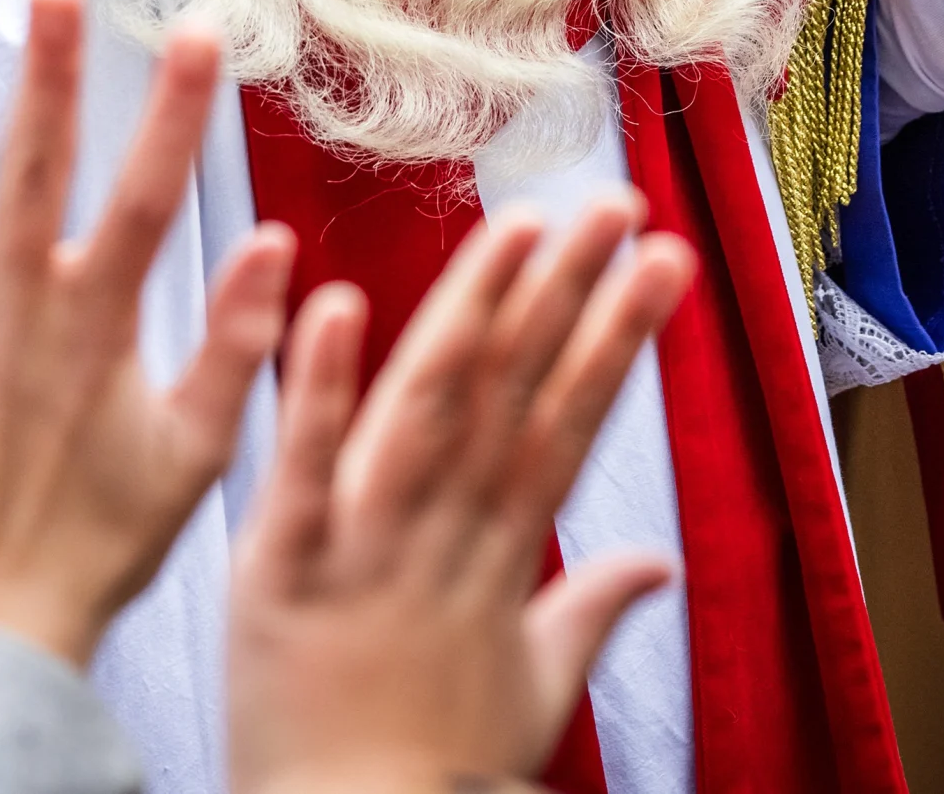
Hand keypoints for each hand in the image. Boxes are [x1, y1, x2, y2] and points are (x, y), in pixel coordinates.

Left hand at [0, 0, 295, 670]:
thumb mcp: (193, 456)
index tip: (193, 29)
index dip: (172, 109)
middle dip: (48, 67)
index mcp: (95, 324)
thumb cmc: (93, 546)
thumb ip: (237, 346)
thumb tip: (276, 245)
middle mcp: (9, 307)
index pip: (145, 193)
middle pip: (35, 165)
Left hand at [227, 197, 695, 793]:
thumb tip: (658, 564)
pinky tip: (337, 303)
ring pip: (429, 410)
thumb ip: (590, 611)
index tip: (664, 263)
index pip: (569, 423)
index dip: (619, 339)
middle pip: (517, 397)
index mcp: (500, 559)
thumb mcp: (530, 693)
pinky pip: (302, 467)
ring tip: (518, 227)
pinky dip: (320, 388)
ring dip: (474, 310)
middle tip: (618, 207)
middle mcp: (444, 539)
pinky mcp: (279, 568)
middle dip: (572, 295)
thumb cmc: (429, 779)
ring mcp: (364, 548)